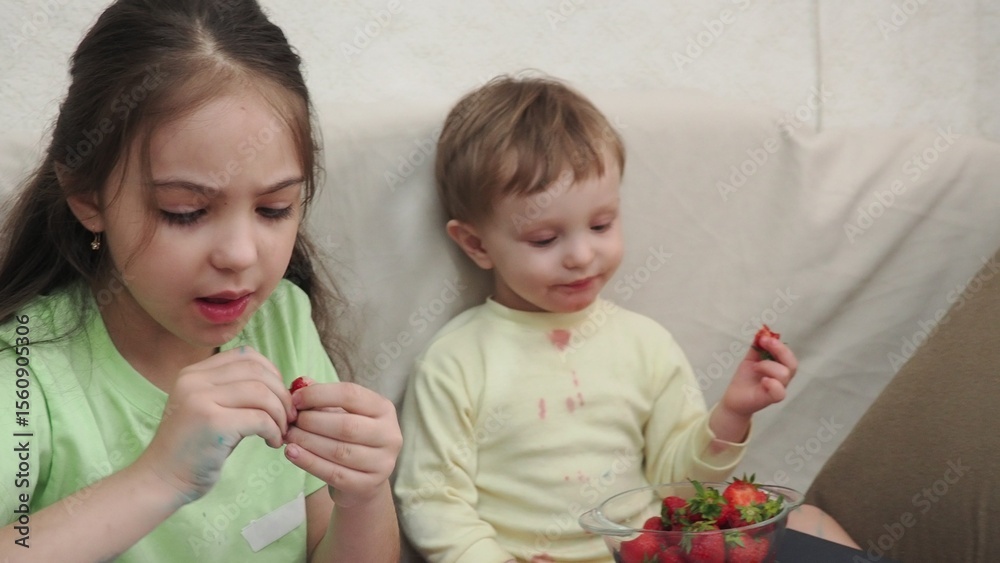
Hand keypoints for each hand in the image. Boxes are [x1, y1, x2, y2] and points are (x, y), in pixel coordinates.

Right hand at [133, 346, 294, 501]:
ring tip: (280, 432)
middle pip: (258, 372)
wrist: (161, 481)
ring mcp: (201, 400)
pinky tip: (272, 442)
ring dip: (281, 414)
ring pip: (262, 393)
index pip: (246, 355)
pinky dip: (274, 430)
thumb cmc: (194, 449)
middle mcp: (194, 381)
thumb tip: (281, 385)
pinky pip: (260, 418)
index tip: (279, 396)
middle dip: (282, 394)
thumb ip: (235, 392)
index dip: (272, 373)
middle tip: (288, 417)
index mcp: (193, 373)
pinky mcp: (212, 423)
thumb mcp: (210, 409)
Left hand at [284, 380, 401, 507]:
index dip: (319, 394)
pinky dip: (309, 462)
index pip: (351, 395)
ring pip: (339, 451)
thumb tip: (298, 385)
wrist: (363, 480)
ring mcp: (382, 463)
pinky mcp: (368, 485)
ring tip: (288, 436)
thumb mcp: (341, 413)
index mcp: (384, 409)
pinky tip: (292, 453)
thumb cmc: (349, 438)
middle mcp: (390, 435)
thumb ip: (322, 398)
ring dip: (307, 442)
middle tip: (290, 422)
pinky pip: (334, 473)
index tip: (295, 399)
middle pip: (346, 425)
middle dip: (311, 422)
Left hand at [720, 333, 797, 417]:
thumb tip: (763, 331)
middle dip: (779, 350)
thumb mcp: (751, 358)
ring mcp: (778, 388)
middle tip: (764, 344)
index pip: (788, 355)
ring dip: (767, 366)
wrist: (734, 397)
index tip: (764, 338)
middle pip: (792, 363)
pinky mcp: (771, 399)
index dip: (778, 345)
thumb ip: (757, 346)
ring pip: (784, 374)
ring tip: (755, 368)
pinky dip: (771, 383)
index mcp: (779, 367)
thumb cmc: (745, 378)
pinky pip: (780, 392)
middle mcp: (782, 378)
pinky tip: (762, 381)